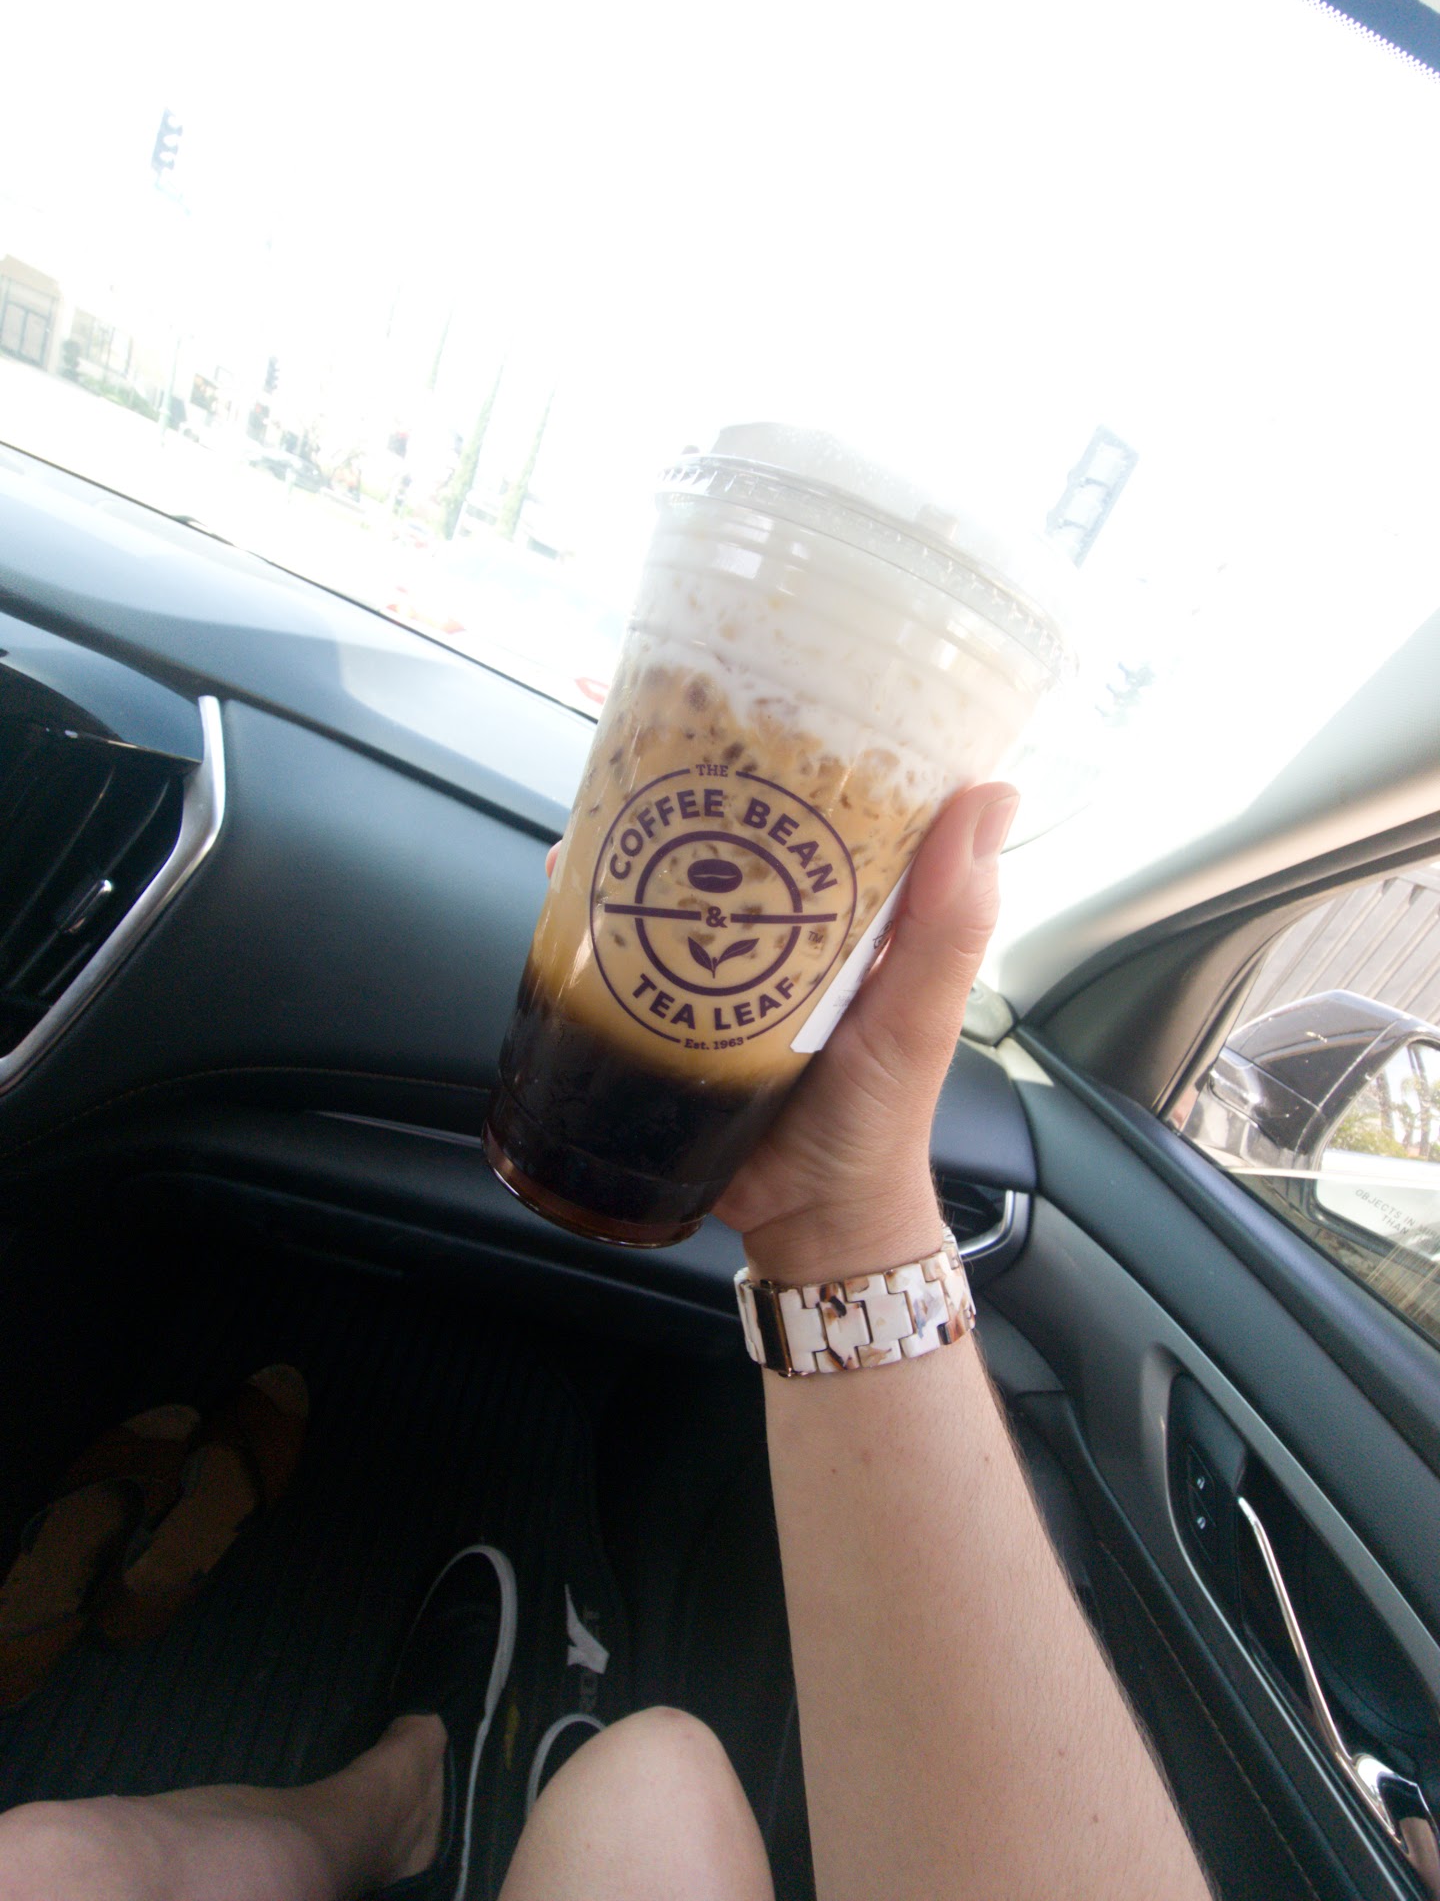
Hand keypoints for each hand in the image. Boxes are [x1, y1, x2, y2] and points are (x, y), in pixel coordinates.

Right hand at [546, 783, 1015, 1281]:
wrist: (806, 1219)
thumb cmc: (878, 1120)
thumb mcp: (920, 1017)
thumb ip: (951, 922)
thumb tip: (991, 797)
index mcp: (867, 909)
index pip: (848, 801)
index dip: (820, 743)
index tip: (783, 684)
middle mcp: (796, 919)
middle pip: (749, 826)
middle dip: (705, 780)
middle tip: (663, 734)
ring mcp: (731, 955)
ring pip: (683, 872)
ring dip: (642, 835)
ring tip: (607, 799)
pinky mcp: (676, 996)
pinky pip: (636, 938)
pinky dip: (603, 906)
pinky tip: (571, 879)